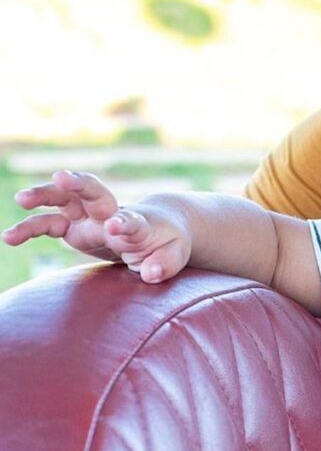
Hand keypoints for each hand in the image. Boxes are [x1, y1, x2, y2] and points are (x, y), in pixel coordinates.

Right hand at [2, 170, 188, 282]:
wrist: (159, 226)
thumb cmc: (167, 242)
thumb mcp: (173, 256)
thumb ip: (163, 265)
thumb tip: (150, 274)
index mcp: (139, 224)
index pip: (132, 222)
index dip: (124, 224)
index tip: (116, 225)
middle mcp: (111, 215)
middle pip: (96, 194)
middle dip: (80, 184)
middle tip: (62, 176)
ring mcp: (90, 218)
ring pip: (66, 200)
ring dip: (45, 196)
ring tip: (20, 198)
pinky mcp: (74, 227)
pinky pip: (48, 223)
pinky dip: (30, 228)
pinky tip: (8, 237)